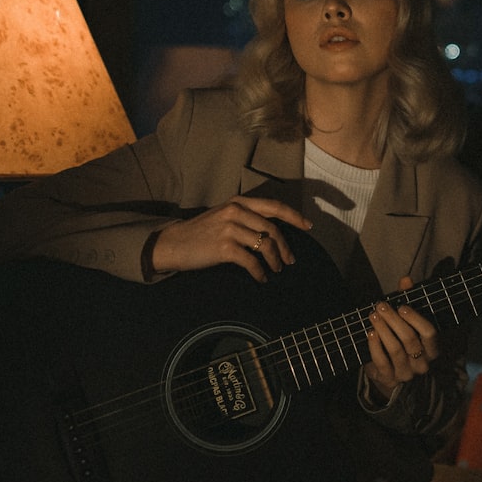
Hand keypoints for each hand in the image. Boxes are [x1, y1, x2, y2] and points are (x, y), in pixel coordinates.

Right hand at [150, 196, 312, 281]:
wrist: (174, 243)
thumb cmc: (201, 233)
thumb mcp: (224, 216)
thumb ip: (245, 217)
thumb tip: (272, 232)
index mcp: (238, 202)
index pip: (274, 206)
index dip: (294, 216)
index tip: (308, 226)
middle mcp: (235, 211)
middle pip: (273, 230)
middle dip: (285, 248)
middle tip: (290, 261)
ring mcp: (230, 228)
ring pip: (265, 245)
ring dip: (275, 261)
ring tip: (275, 270)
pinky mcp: (224, 247)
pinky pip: (252, 262)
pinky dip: (260, 272)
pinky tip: (261, 278)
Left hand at [363, 276, 439, 400]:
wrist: (389, 372)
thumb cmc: (400, 340)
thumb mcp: (406, 321)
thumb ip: (407, 300)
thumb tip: (405, 279)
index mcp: (432, 349)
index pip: (430, 333)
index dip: (416, 319)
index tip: (401, 306)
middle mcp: (422, 363)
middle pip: (410, 340)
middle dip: (393, 320)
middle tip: (381, 306)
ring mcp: (406, 373)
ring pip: (395, 350)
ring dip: (383, 330)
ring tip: (373, 316)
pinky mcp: (390, 380)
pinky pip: (382, 362)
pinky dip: (375, 346)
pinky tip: (370, 332)